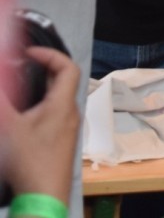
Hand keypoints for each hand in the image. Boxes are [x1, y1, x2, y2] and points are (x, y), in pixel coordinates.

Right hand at [0, 47, 80, 201]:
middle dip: (43, 68)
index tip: (29, 53)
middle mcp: (70, 114)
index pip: (68, 68)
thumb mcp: (9, 128)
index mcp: (63, 105)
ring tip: (19, 85)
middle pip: (63, 81)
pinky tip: (23, 114)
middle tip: (21, 64)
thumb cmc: (31, 163)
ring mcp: (68, 128)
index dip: (51, 54)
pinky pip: (54, 114)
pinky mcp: (61, 142)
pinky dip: (40, 104)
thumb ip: (2, 102)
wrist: (45, 198)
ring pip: (58, 98)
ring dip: (41, 87)